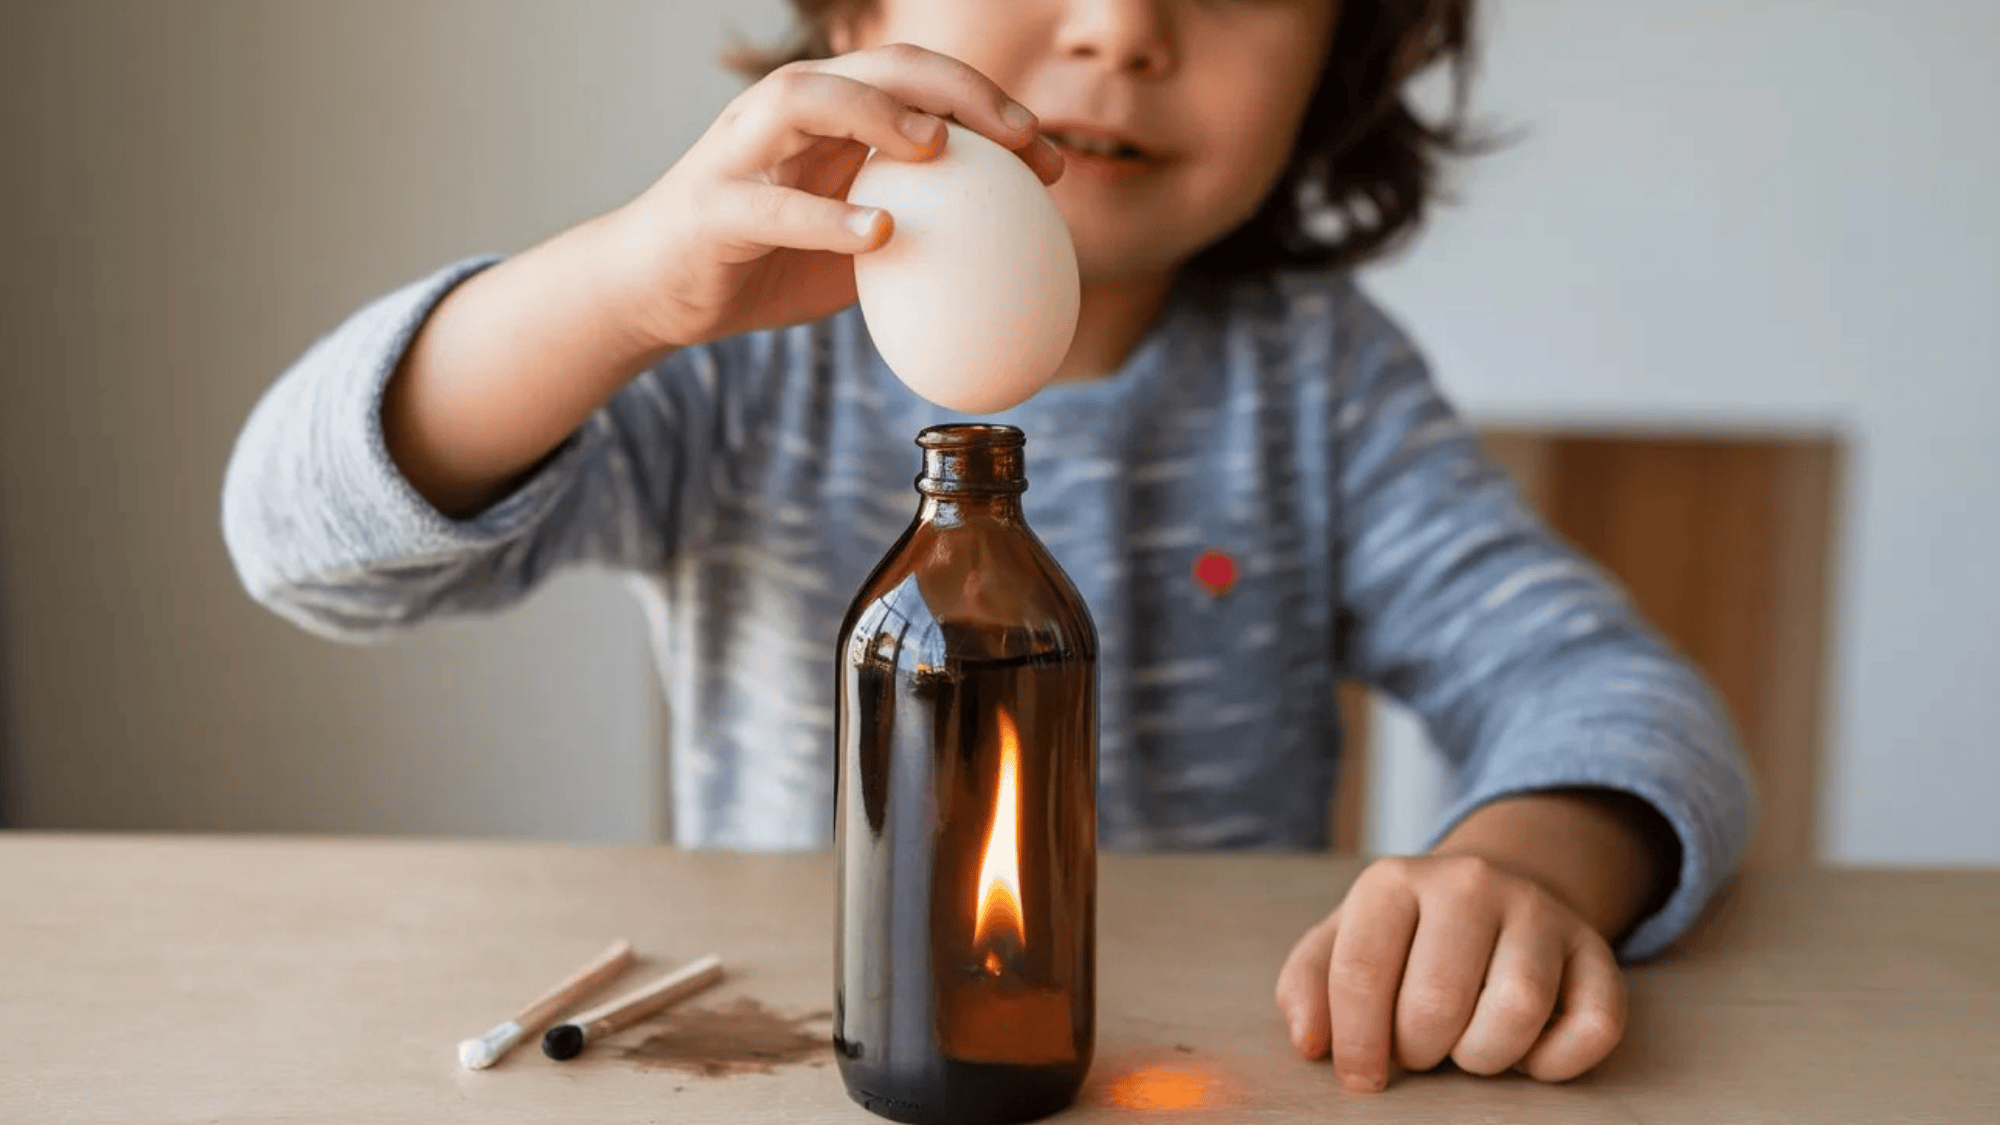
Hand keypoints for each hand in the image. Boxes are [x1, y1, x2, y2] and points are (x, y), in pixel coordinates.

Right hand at [610, 43, 1063, 349]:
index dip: (985, 104)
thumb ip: (913, 236)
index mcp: (827, 120)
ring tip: (937, 148)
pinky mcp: (711, 208)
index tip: (1046, 155)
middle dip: (953, 88)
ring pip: (805, 98)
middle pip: (874, 66)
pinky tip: (882, 233)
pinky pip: (770, 203)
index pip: (916, 83)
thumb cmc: (761, 266)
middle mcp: (783, 117)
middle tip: (1019, 137)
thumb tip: (1006, 259)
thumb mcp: (851, 251)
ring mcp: (740, 153)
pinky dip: (826, 216)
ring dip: (876, 112)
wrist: (654, 296)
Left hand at [1274, 854, 1626, 1091]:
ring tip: (1467, 1046)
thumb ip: (1309, 986)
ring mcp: (1539, 913)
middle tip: (1419, 1049)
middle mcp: (1470, 884)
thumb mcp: (1342, 943)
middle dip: (1419, 1050)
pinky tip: (1525, 1048)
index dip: (1356, 1042)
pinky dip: (1554, 1061)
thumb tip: (1310, 1042)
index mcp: (1394, 881)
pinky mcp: (1596, 952)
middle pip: (1437, 1000)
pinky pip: (1592, 1029)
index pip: (1362, 972)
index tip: (1361, 1076)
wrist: (1494, 891)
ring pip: (1517, 1011)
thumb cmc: (1404, 938)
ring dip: (1484, 1056)